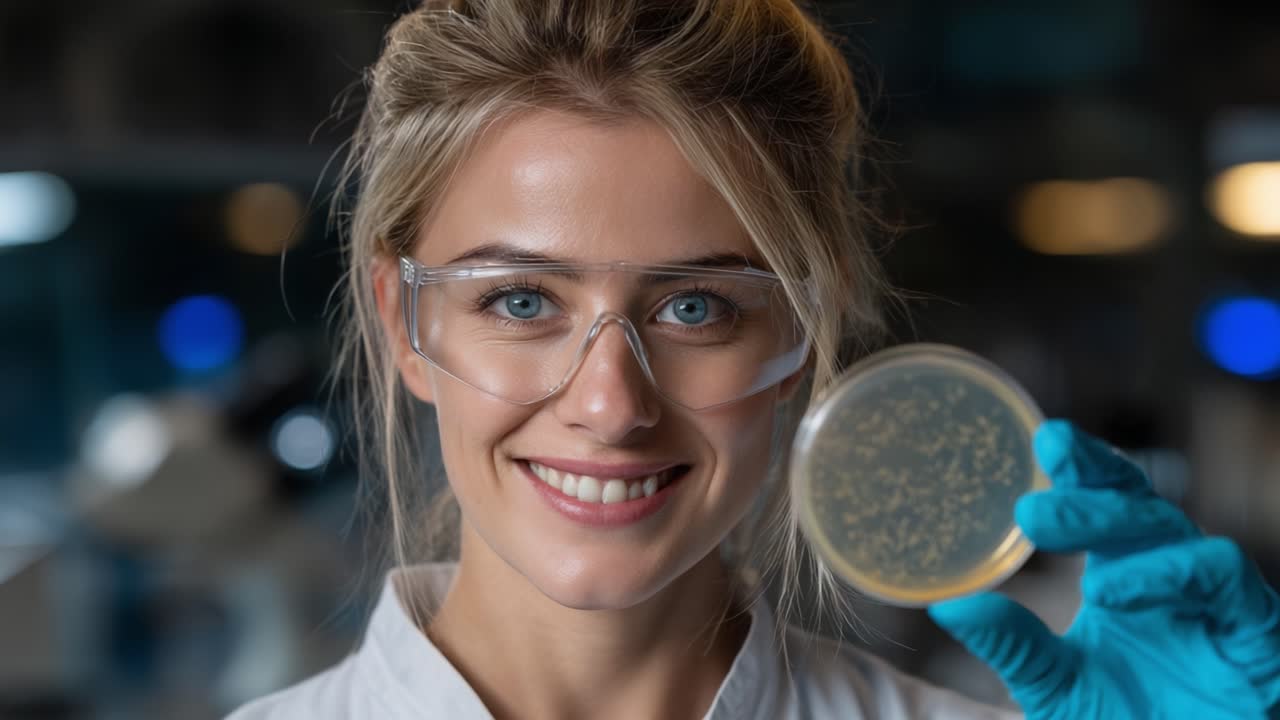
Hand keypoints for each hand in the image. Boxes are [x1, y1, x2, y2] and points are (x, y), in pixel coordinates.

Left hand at [927, 420, 1279, 719]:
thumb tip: (948, 604)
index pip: (1106, 506)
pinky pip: (1221, 576)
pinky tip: (1109, 587)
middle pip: (1139, 501)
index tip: (1040, 440)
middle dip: (1096, 469)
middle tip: (1048, 448)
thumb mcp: (1057, 688)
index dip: (1082, 469)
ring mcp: (1215, 604)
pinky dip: (1166, 572)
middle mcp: (1172, 580)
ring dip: (1110, 517)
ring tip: (1041, 526)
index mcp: (1126, 578)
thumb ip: (1013, 646)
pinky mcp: (1257, 633)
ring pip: (1174, 529)